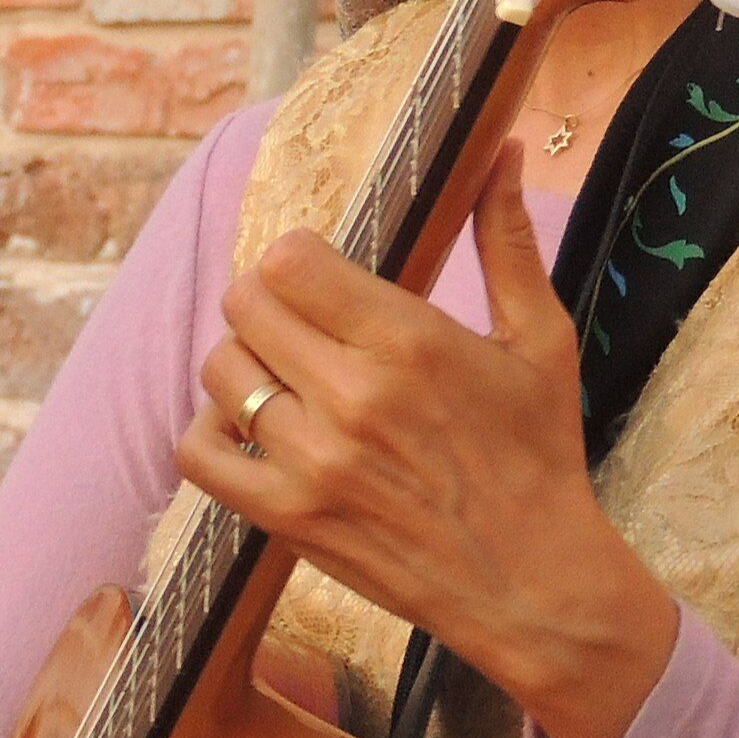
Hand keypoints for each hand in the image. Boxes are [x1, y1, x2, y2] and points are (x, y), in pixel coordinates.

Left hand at [175, 141, 677, 737]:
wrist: (537, 586)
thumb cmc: (540, 456)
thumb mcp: (539, 341)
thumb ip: (506, 239)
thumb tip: (504, 151)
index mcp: (410, 340)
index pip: (290, 259)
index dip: (298, 258)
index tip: (322, 276)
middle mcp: (353, 396)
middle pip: (246, 302)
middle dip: (269, 300)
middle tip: (303, 324)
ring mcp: (312, 460)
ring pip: (220, 368)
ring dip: (244, 362)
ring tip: (285, 375)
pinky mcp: (287, 516)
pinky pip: (197, 451)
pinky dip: (207, 431)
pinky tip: (247, 425)